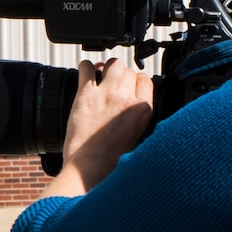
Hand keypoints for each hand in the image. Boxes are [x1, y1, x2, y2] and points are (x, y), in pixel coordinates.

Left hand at [55, 58, 153, 192]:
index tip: (130, 85)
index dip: (136, 80)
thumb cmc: (112, 159)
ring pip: (112, 64)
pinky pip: (86, 68)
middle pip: (128, 71)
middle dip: (121, 75)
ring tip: (102, 74)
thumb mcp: (139, 137)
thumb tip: (136, 105)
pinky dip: (85, 67)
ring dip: (107, 67)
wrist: (90, 167)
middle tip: (113, 83)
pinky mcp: (85, 95)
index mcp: (143, 109)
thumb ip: (139, 116)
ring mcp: (106, 94)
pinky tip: (86, 72)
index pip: (145, 79)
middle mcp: (126, 98)